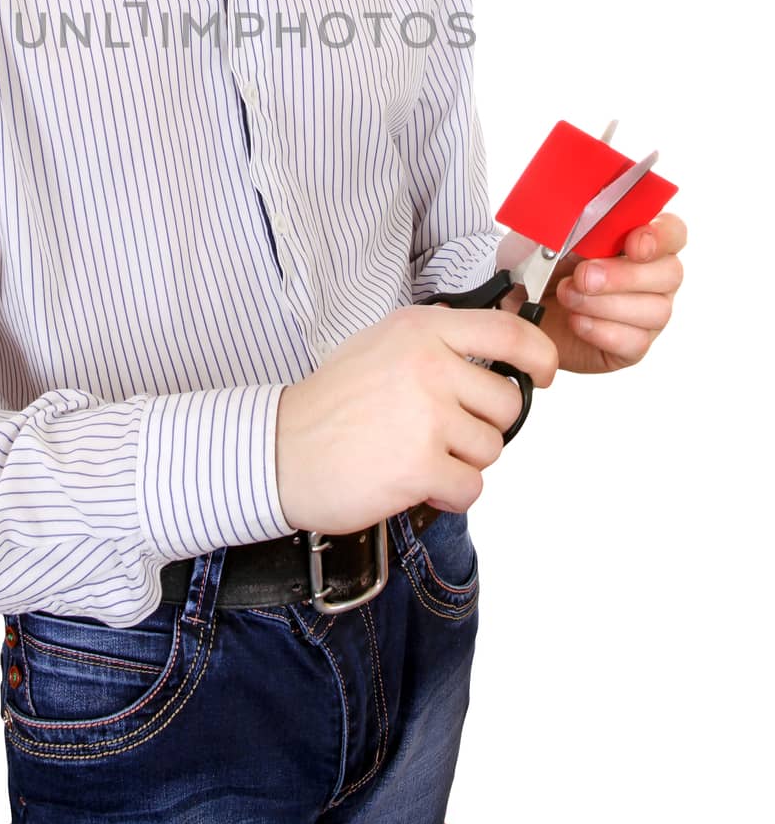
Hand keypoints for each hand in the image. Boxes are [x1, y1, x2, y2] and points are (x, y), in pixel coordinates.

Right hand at [274, 301, 558, 533]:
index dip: (539, 356)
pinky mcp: (420, 466)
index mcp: (422, 329)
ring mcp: (426, 415)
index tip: (542, 374)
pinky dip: (449, 494)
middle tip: (441, 432)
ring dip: (462, 461)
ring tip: (416, 454)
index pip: (508, 333)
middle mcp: (429, 365)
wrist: (282, 449)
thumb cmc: (332, 402)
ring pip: (491, 448)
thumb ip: (438, 344)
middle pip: (507, 403)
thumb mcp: (384, 345)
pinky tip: (415, 482)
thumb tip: (498, 355)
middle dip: (484, 426)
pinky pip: (471, 487)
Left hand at [523, 211, 686, 374]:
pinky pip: (635, 342)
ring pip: (657, 311)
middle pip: (671, 273)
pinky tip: (576, 321)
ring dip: (606, 304)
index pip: (673, 231)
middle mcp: (652, 277)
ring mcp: (647, 314)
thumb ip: (570, 225)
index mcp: (638, 240)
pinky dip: (602, 331)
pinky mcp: (632, 347)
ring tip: (568, 297)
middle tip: (584, 276)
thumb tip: (577, 217)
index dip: (661, 236)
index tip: (633, 244)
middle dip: (624, 275)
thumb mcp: (547, 239)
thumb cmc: (538, 268)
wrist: (517, 310)